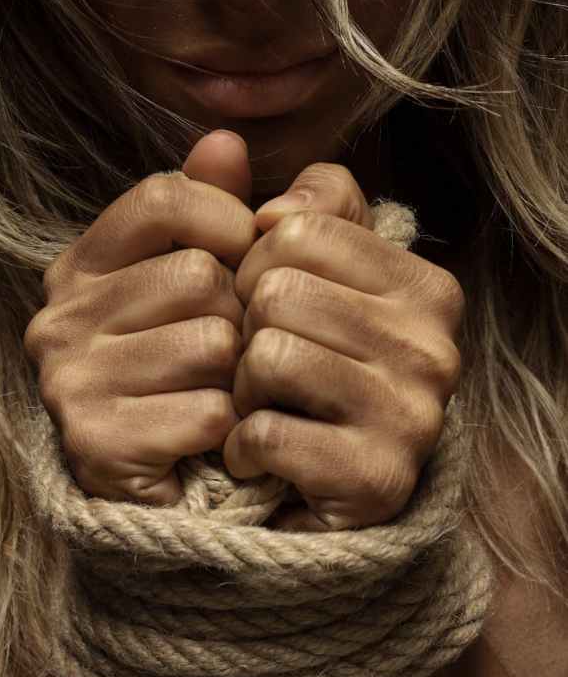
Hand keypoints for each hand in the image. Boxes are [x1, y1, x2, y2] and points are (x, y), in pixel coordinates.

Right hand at [23, 131, 257, 504]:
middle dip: (237, 315)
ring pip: (212, 344)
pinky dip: (229, 426)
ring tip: (217, 389)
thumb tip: (225, 140)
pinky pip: (210, 413)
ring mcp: (69, 380)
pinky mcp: (96, 444)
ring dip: (237, 374)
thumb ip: (220, 204)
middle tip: (226, 348)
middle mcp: (60, 315)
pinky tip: (208, 433)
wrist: (171, 471)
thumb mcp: (212, 269)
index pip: (165, 195)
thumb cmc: (196, 359)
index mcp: (84, 262)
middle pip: (198, 275)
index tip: (247, 255)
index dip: (228, 219)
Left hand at [222, 162, 464, 530]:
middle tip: (261, 362)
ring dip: (242, 388)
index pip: (296, 228)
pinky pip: (267, 433)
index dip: (255, 262)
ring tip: (264, 404)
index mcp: (425, 285)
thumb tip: (262, 193)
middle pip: (277, 290)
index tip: (266, 300)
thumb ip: (303, 205)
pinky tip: (262, 453)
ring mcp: (413, 417)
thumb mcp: (323, 272)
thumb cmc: (318, 361)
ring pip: (268, 356)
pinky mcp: (377, 480)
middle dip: (246, 328)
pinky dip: (244, 445)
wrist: (333, 483)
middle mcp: (434, 347)